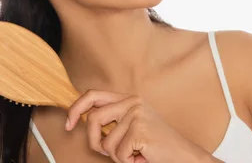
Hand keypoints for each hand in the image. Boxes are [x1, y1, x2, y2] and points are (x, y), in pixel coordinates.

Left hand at [66, 90, 216, 162]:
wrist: (183, 155)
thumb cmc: (156, 145)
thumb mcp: (132, 126)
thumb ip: (112, 119)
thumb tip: (82, 120)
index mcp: (129, 98)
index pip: (92, 95)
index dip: (76, 108)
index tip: (68, 124)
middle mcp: (132, 102)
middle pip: (93, 119)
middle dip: (93, 141)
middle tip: (105, 152)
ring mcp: (136, 115)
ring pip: (106, 142)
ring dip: (117, 156)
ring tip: (134, 153)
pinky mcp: (140, 130)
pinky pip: (118, 154)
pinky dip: (128, 162)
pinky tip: (142, 156)